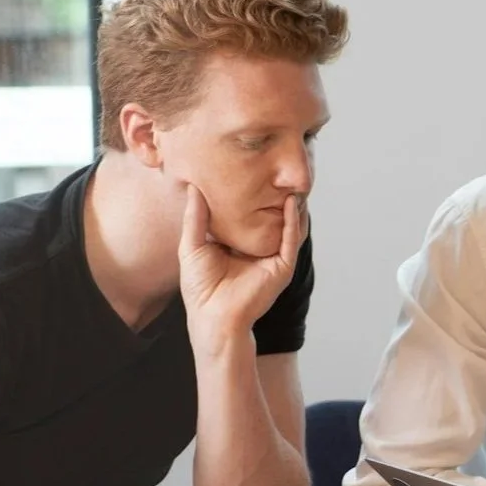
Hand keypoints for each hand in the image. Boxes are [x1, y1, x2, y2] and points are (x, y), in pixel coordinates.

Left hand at [179, 184, 303, 348]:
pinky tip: (292, 203)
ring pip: (288, 226)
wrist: (213, 316)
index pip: (248, 215)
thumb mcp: (193, 244)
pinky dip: (294, 220)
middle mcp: (259, 249)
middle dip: (275, 195)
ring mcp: (273, 258)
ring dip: (292, 205)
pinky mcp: (282, 267)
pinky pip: (291, 239)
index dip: (250, 195)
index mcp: (239, 244)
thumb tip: (192, 187)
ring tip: (291, 181)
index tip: (248, 170)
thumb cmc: (200, 287)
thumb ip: (195, 217)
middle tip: (276, 169)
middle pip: (271, 217)